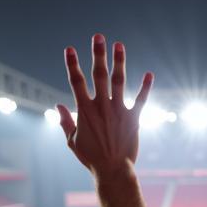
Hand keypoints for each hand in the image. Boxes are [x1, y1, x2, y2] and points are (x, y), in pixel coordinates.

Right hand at [58, 34, 153, 178]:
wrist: (113, 170)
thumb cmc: (91, 158)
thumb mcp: (73, 141)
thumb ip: (65, 122)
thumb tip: (57, 106)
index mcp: (84, 110)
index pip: (76, 82)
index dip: (72, 64)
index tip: (69, 49)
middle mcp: (102, 107)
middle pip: (99, 75)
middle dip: (98, 54)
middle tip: (98, 36)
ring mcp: (118, 111)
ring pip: (119, 82)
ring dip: (119, 62)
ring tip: (119, 45)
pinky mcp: (134, 119)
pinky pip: (141, 100)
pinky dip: (146, 87)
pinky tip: (149, 74)